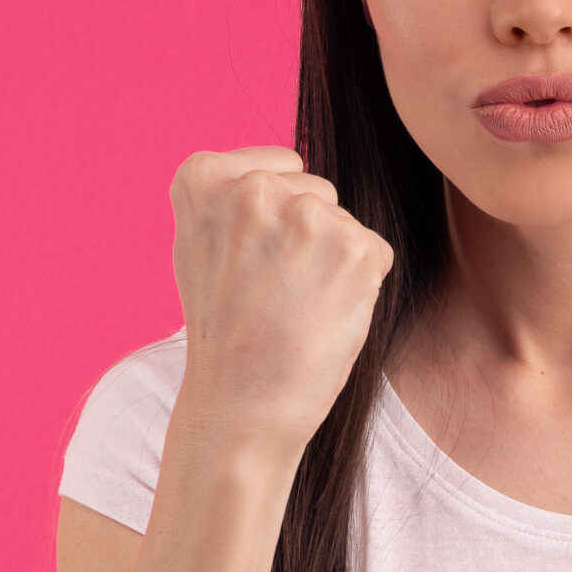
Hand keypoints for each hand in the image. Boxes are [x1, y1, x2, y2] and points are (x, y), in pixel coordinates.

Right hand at [167, 145, 394, 464]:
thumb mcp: (199, 245)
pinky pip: (373, 250)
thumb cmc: (221, 331)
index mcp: (203, 177)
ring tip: (295, 307)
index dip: (272, 220)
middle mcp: (255, 187)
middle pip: (314, 191)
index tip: (245, 262)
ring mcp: (309, 215)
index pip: (276, 166)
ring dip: (332, 260)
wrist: (242, 406)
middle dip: (304, 237)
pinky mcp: (356, 248)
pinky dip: (360, 283)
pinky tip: (323, 315)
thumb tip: (288, 168)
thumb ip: (233, 196)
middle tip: (271, 294)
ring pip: (343, 223)